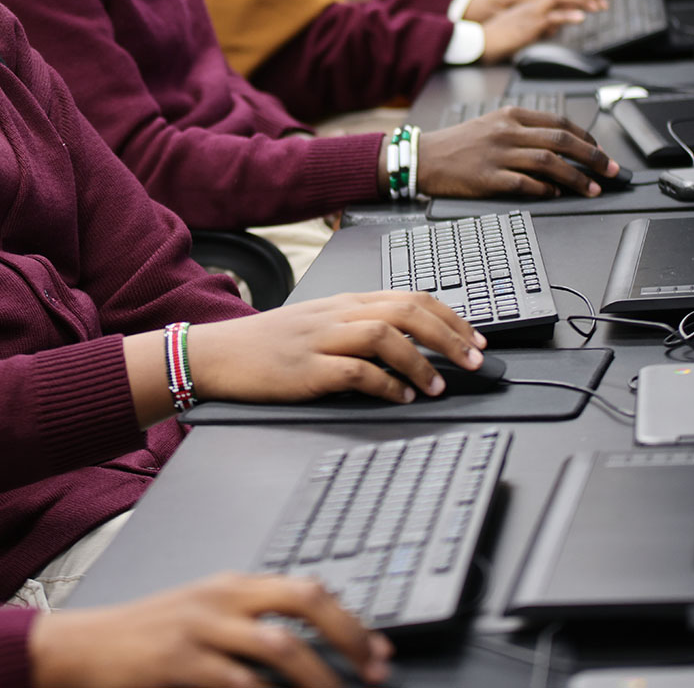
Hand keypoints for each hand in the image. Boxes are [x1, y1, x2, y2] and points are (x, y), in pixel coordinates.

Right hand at [29, 573, 393, 687]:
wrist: (84, 646)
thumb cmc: (148, 635)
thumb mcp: (204, 611)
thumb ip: (250, 612)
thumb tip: (311, 622)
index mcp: (234, 584)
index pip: (307, 587)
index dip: (351, 618)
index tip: (380, 650)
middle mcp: (224, 598)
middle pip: (303, 601)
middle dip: (348, 635)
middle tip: (374, 672)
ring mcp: (202, 628)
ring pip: (280, 645)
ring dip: (321, 678)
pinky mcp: (180, 662)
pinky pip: (238, 683)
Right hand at [189, 290, 488, 404]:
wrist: (218, 352)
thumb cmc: (270, 343)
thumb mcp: (320, 323)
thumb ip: (360, 327)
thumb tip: (411, 344)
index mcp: (346, 302)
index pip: (409, 297)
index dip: (450, 316)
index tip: (475, 339)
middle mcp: (338, 314)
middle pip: (406, 310)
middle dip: (449, 335)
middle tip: (474, 360)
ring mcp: (321, 339)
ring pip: (384, 335)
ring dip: (421, 361)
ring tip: (439, 385)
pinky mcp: (305, 369)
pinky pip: (354, 371)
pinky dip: (385, 383)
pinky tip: (400, 396)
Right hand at [417, 105, 620, 198]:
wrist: (425, 157)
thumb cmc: (459, 144)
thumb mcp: (492, 125)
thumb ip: (524, 131)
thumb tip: (559, 148)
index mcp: (511, 116)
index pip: (560, 123)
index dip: (587, 138)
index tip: (601, 151)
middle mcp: (507, 132)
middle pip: (562, 141)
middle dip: (593, 157)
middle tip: (611, 170)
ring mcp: (498, 155)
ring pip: (549, 162)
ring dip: (577, 177)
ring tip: (592, 188)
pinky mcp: (488, 178)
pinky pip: (525, 183)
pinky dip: (545, 189)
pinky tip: (555, 194)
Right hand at [475, 0, 608, 63]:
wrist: (482, 40)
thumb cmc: (498, 37)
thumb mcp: (524, 31)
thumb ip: (541, 28)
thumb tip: (555, 29)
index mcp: (533, 5)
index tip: (593, 4)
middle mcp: (535, 4)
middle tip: (603, 4)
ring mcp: (533, 12)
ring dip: (583, 2)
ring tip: (598, 6)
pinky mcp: (531, 23)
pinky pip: (554, 16)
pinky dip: (569, 15)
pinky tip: (581, 17)